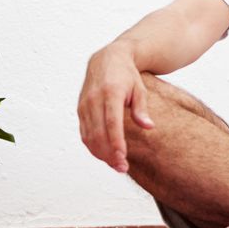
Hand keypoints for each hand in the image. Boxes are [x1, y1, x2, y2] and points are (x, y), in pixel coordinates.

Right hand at [77, 42, 154, 172]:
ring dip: (101, 154)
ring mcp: (84, 105)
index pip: (111, 123)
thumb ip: (141, 109)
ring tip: (116, 164)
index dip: (116, 143)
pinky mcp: (80, 110)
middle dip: (109, 154)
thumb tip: (149, 127)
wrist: (107, 59)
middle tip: (122, 168)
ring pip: (89, 136)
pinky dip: (93, 146)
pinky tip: (105, 155)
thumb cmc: (127, 76)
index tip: (123, 158)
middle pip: (99, 134)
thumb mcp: (139, 89)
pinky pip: (84, 133)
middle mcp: (94, 99)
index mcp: (110, 93)